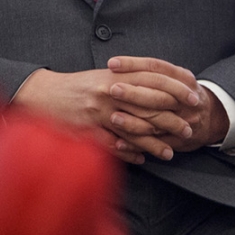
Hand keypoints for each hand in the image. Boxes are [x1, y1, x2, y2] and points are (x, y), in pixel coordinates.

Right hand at [14, 58, 202, 164]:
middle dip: (172, 120)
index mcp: (114, 76)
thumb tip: (158, 86)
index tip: (194, 98)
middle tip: (188, 130)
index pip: (154, 80)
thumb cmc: (73, 86)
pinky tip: (141, 158)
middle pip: (150, 107)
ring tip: (169, 153)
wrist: (41, 94)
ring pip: (136, 130)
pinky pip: (115, 145)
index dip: (177, 89)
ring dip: (155, 143)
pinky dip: (130, 153)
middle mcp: (109, 93)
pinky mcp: (88, 131)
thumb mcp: (101, 76)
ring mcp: (99, 113)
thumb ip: (127, 78)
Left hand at [107, 56, 228, 153]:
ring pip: (157, 121)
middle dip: (134, 93)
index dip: (134, 64)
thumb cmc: (181, 92)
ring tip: (113, 118)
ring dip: (133, 122)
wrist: (212, 117)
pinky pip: (155, 144)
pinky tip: (119, 143)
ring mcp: (185, 121)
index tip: (112, 64)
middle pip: (158, 94)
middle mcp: (186, 99)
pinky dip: (136, 144)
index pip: (156, 67)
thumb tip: (114, 66)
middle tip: (112, 90)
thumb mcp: (175, 76)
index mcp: (183, 78)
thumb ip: (150, 71)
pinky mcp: (179, 140)